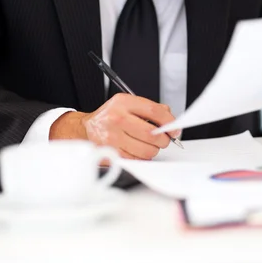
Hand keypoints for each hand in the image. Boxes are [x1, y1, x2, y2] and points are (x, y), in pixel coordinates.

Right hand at [50, 93, 179, 158]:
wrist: (86, 128)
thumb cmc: (111, 116)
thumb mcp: (128, 104)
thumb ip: (150, 109)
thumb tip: (170, 119)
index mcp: (123, 102)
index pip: (154, 111)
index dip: (169, 122)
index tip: (175, 129)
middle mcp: (117, 118)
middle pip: (152, 134)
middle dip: (163, 140)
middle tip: (162, 140)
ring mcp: (112, 137)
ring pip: (146, 150)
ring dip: (152, 150)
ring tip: (148, 145)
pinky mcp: (110, 153)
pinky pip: (136, 160)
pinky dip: (141, 158)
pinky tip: (136, 150)